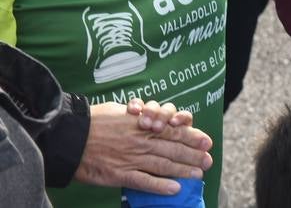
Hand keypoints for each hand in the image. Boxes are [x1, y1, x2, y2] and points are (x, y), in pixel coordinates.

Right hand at [75, 101, 212, 193]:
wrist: (70, 137)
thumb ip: (139, 115)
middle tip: (209, 160)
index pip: (173, 130)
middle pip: (172, 148)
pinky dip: (160, 186)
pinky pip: (144, 181)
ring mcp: (132, 158)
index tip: (206, 141)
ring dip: (183, 170)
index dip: (191, 136)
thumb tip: (153, 117)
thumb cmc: (94, 121)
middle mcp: (141, 140)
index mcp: (142, 124)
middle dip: (193, 155)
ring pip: (163, 164)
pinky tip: (174, 189)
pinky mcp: (120, 174)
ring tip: (199, 174)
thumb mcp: (120, 111)